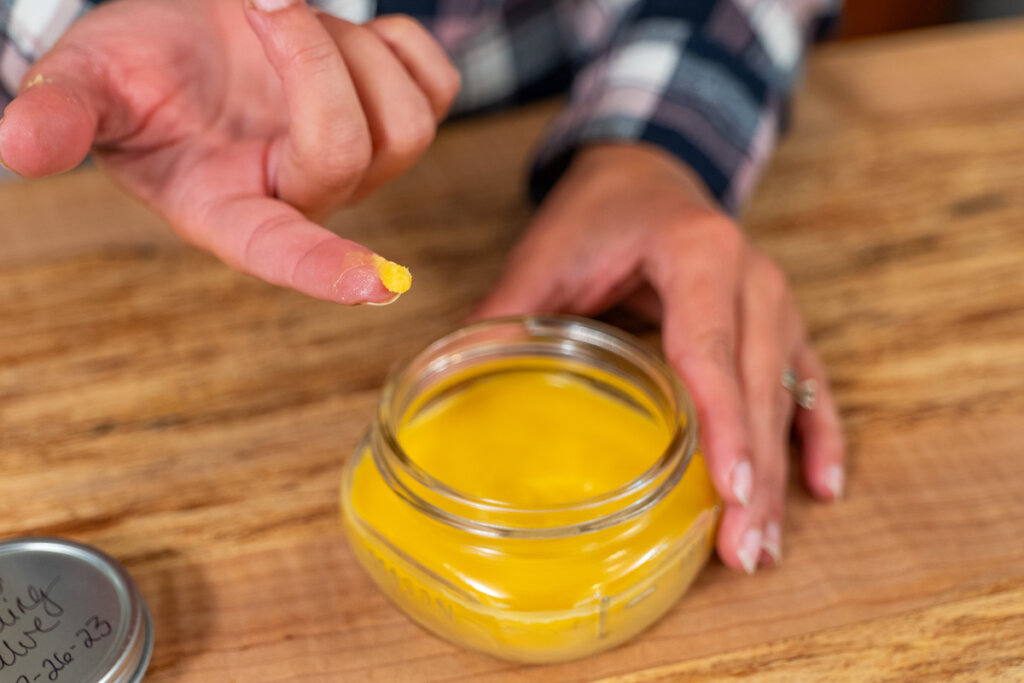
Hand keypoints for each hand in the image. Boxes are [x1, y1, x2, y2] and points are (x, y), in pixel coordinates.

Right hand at [0, 0, 458, 303]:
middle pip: (350, 152)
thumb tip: (16, 146)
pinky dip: (401, 46)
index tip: (378, 287)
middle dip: (311, 60)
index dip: (326, 270)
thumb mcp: (86, 86)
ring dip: (352, 49)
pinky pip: (436, 86)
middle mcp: (302, 195)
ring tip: (291, 18)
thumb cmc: (138, 69)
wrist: (187, 33)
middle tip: (261, 0)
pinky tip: (352, 39)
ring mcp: (358, 164)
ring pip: (408, 125)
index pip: (283, 253)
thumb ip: (60, 118)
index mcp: (229, 208)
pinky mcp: (395, 116)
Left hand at [476, 144, 845, 573]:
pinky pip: (809, 382)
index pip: (711, 349)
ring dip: (779, 471)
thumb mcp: (549, 252)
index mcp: (698, 252)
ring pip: (787, 394)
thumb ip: (509, 313)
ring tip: (762, 545)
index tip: (730, 489)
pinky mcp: (779, 321)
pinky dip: (815, 434)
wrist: (646, 171)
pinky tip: (820, 486)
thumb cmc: (599, 210)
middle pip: (757, 385)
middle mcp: (753, 275)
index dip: (721, 423)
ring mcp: (775, 300)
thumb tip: (452, 377)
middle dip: (754, 473)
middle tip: (743, 551)